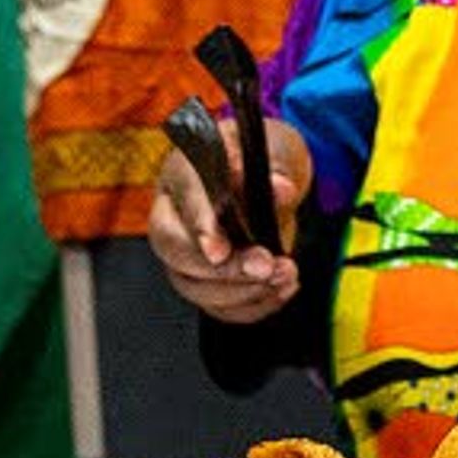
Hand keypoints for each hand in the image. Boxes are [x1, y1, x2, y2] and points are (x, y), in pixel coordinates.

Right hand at [146, 116, 311, 323]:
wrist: (268, 184)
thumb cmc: (261, 162)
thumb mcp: (273, 150)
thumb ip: (276, 168)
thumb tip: (282, 189)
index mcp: (183, 172)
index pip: (184, 198)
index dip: (200, 226)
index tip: (220, 251)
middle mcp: (173, 215)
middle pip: (174, 251)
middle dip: (222, 269)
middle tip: (265, 265)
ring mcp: (183, 254)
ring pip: (193, 287)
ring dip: (244, 290)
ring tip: (285, 273)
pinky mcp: (204, 283)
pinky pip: (218, 307)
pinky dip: (254, 305)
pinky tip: (282, 288)